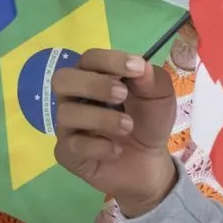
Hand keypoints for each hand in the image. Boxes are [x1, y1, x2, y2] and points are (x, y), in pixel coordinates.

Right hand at [49, 47, 176, 217]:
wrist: (150, 162)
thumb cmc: (149, 122)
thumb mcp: (160, 96)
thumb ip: (152, 79)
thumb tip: (141, 66)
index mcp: (94, 77)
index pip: (89, 59)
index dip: (110, 60)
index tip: (137, 68)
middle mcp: (74, 98)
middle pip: (62, 79)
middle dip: (93, 84)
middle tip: (122, 95)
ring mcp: (68, 126)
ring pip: (66, 114)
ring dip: (102, 118)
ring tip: (127, 126)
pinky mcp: (68, 154)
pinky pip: (72, 146)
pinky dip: (99, 146)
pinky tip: (116, 149)